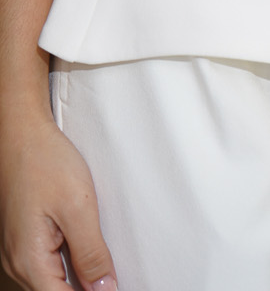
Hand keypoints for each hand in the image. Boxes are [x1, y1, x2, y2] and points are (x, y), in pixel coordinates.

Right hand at [0, 112, 116, 289]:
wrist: (21, 133)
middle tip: (111, 272)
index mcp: (29, 262)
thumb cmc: (44, 161)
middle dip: (86, 288)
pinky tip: (85, 246)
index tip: (113, 286)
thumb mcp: (78, 207)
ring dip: (77, 277)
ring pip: (52, 281)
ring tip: (101, 260)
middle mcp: (18, 263)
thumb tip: (105, 288)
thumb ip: (91, 253)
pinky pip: (48, 264)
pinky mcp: (24, 239)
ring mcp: (19, 252)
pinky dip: (69, 262)